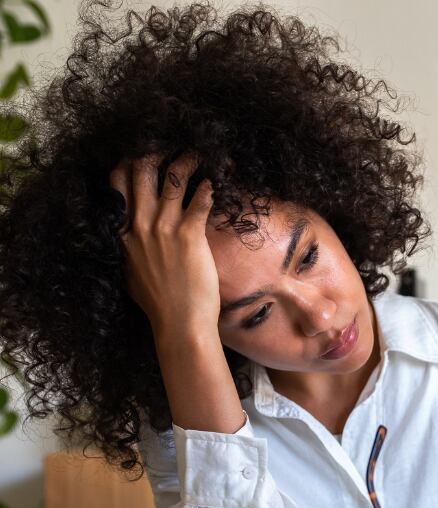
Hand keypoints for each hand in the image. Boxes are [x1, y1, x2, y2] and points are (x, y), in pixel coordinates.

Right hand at [109, 152, 218, 335]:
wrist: (178, 322)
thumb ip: (129, 250)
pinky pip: (199, 202)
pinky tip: (212, 184)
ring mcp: (164, 229)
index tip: (139, 155)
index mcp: (122, 233)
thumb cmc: (158, 303)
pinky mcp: (190, 235)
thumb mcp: (130, 272)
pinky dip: (206, 189)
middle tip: (167, 147)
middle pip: (141, 174)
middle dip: (154, 155)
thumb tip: (130, 240)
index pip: (117, 186)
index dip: (127, 166)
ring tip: (195, 156)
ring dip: (184, 164)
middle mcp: (140, 226)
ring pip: (172, 181)